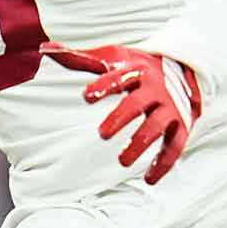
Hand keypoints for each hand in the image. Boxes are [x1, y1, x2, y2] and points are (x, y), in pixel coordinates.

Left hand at [39, 42, 202, 184]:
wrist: (182, 67)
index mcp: (135, 70)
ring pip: (156, 127)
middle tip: (102, 134)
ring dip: (140, 144)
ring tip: (122, 161)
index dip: (104, 86)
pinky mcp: (181, 125)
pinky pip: (175, 147)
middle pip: (137, 104)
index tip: (87, 97)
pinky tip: (150, 179)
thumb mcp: (111, 57)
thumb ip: (79, 58)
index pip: (119, 78)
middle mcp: (155, 89)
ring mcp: (170, 107)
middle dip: (120, 118)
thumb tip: (44, 48)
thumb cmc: (136, 64)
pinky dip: (165, 164)